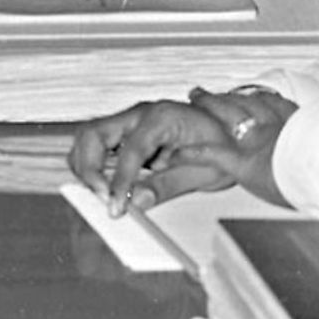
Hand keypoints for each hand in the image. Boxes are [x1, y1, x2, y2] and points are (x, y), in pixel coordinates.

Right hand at [67, 88, 296, 217]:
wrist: (232, 134)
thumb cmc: (224, 147)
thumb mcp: (204, 172)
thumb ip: (169, 185)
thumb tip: (139, 201)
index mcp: (161, 117)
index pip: (129, 150)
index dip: (120, 180)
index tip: (117, 205)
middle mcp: (139, 114)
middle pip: (93, 134)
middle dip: (89, 168)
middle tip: (102, 198)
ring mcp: (129, 120)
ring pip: (88, 138)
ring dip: (86, 166)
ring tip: (102, 194)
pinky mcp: (125, 132)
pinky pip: (96, 144)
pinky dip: (92, 165)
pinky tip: (105, 185)